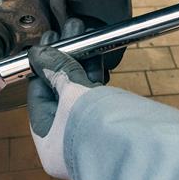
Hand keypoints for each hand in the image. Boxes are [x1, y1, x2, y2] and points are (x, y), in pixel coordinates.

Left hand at [27, 18, 99, 179]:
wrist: (140, 146)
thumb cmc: (98, 130)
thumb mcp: (71, 93)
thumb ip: (56, 70)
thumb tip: (39, 54)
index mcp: (47, 140)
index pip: (38, 96)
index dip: (42, 67)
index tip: (46, 46)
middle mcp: (66, 139)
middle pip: (59, 89)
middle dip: (63, 57)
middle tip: (66, 33)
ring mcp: (88, 129)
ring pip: (79, 87)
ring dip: (80, 59)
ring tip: (80, 33)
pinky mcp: (109, 121)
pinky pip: (96, 91)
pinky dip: (94, 70)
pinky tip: (96, 49)